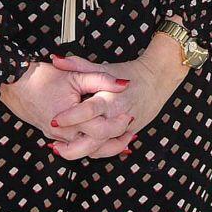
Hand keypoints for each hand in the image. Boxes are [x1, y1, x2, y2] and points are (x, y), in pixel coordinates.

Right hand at [0, 60, 129, 152]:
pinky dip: (89, 144)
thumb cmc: (43, 78)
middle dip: (114, 144)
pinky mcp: (53, 136)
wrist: (15, 84)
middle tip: (130, 134)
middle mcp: (62, 133)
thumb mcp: (76, 75)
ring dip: (104, 147)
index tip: (130, 117)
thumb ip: (101, 80)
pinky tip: (102, 139)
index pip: (99, 130)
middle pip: (94, 147)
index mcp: (70, 118)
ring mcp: (56, 137)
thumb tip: (124, 85)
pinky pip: (74, 146)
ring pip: (84, 151)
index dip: (117, 126)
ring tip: (121, 141)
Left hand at [43, 33, 191, 160]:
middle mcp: (118, 115)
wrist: (157, 80)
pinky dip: (95, 151)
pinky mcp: (128, 134)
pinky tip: (80, 148)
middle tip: (54, 144)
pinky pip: (110, 148)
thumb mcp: (105, 68)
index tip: (55, 120)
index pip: (90, 111)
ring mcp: (124, 127)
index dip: (71, 117)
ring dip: (81, 152)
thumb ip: (79, 65)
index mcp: (111, 97)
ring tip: (61, 149)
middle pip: (96, 137)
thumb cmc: (130, 73)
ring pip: (103, 148)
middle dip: (74, 146)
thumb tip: (56, 59)